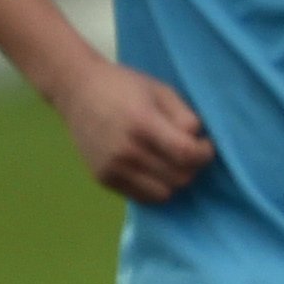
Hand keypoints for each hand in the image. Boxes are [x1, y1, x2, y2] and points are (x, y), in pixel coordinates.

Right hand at [52, 59, 212, 202]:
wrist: (77, 90)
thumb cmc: (125, 86)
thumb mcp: (162, 91)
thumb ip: (185, 117)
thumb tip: (198, 141)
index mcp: (142, 124)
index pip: (186, 154)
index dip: (204, 152)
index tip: (205, 144)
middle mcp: (125, 151)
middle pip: (179, 177)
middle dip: (192, 165)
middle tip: (189, 150)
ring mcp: (112, 168)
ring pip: (164, 193)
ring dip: (174, 178)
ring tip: (170, 159)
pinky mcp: (103, 179)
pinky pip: (142, 197)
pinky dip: (155, 186)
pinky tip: (154, 167)